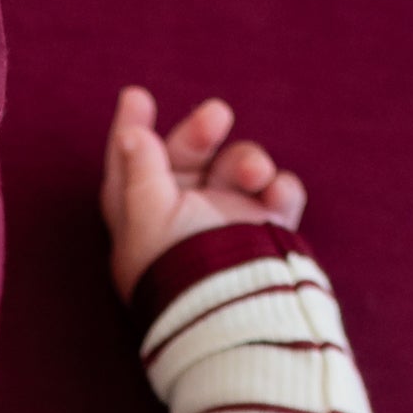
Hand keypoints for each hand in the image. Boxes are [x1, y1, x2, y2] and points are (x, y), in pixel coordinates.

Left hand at [101, 89, 306, 301]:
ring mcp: (227, 224)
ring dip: (248, 160)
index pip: (130, 167)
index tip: (136, 96)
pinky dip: (282, 191)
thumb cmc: (179, 269)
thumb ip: (140, 172)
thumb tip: (131, 135)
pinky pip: (278, 196)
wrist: (234, 316)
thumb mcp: (149, 219)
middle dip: (200, 131)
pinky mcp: (266, 235)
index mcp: (143, 219)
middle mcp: (183, 219)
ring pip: (237, 167)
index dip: (130, 130)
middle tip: (216, 117)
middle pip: (188, 156)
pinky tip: (278, 194)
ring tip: (257, 175)